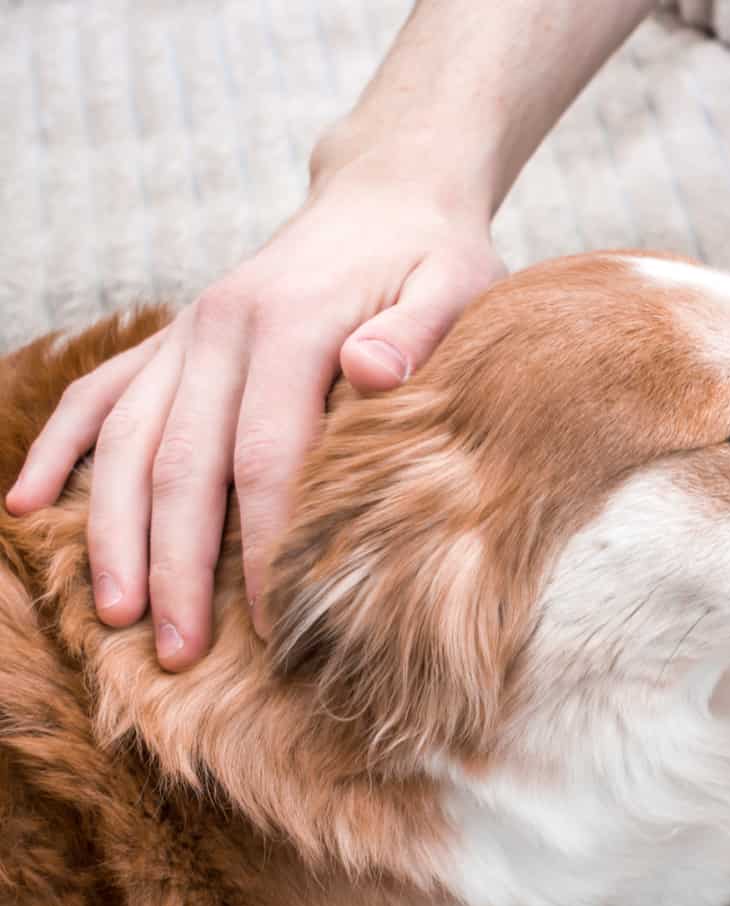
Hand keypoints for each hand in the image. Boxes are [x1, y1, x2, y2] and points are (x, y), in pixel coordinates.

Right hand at [4, 163, 504, 669]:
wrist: (386, 196)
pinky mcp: (173, 340)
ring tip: (115, 615)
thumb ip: (419, 331)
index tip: (272, 617)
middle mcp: (221, 328)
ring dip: (115, 531)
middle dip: (177, 565)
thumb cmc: (433, 256)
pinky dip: (61, 448)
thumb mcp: (454, 283)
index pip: (265, 456)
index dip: (263, 542)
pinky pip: (99, 394)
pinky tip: (25, 504)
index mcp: (290, 323)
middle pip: (183, 464)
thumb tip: (370, 372)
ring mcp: (187, 334)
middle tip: (180, 654)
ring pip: (127, 441)